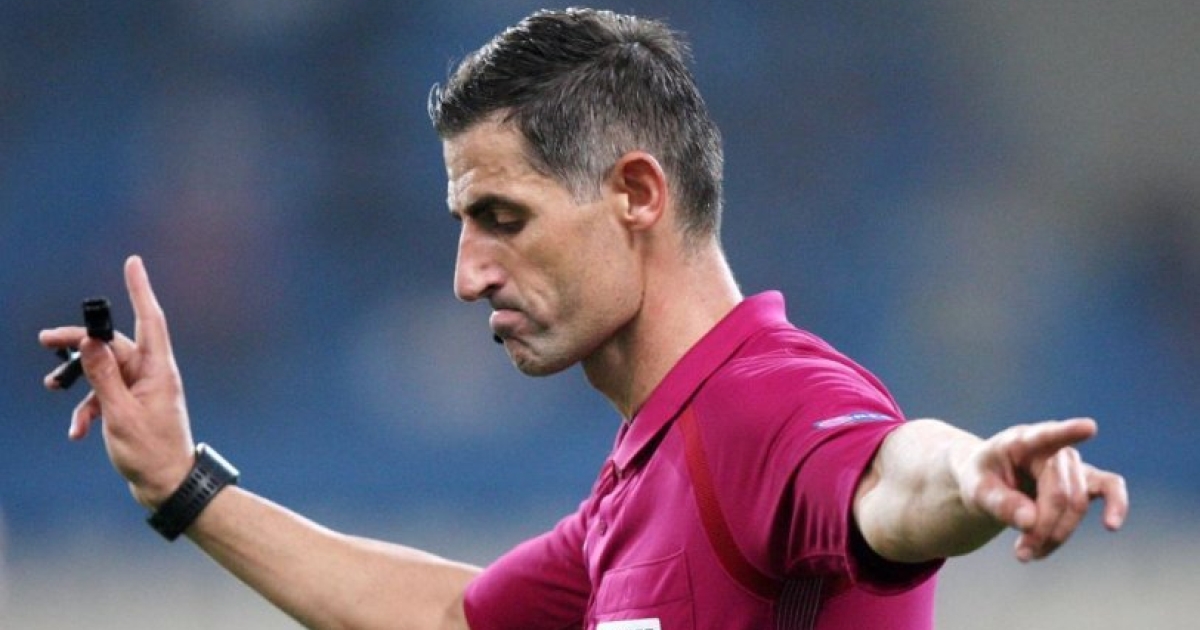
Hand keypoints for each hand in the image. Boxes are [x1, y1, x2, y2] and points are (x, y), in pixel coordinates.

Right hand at [40, 255, 194, 508]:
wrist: (167, 486)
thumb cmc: (150, 452)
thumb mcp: (119, 414)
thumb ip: (103, 376)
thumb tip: (90, 341)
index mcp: (158, 369)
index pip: (150, 319)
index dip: (139, 289)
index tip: (133, 262)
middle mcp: (152, 373)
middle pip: (113, 345)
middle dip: (78, 344)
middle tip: (44, 340)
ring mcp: (143, 389)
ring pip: (104, 370)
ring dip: (79, 382)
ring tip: (51, 390)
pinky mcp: (134, 404)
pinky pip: (106, 395)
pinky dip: (88, 409)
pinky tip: (77, 431)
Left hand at [957, 418, 1127, 561]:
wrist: (990, 482)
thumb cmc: (982, 480)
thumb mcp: (976, 490)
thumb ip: (999, 503)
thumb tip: (1031, 522)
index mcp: (1019, 441)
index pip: (1044, 436)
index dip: (1067, 433)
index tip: (1089, 428)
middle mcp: (1051, 448)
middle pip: (1059, 494)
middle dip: (1042, 529)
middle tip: (1021, 554)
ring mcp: (1071, 464)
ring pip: (1078, 503)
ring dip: (1058, 535)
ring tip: (1028, 554)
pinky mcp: (1085, 480)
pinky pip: (1110, 487)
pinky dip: (1116, 505)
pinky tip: (1111, 525)